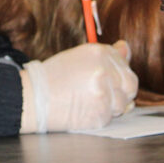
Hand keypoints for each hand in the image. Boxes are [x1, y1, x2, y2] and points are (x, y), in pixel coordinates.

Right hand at [20, 40, 137, 132]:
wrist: (33, 98)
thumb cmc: (54, 76)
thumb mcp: (78, 57)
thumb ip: (107, 55)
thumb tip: (126, 47)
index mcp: (98, 53)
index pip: (123, 62)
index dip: (115, 72)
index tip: (100, 77)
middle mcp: (104, 71)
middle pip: (130, 84)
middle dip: (120, 90)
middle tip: (97, 91)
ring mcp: (104, 94)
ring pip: (123, 103)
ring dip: (110, 104)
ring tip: (87, 99)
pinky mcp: (101, 114)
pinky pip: (111, 116)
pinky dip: (100, 115)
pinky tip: (84, 108)